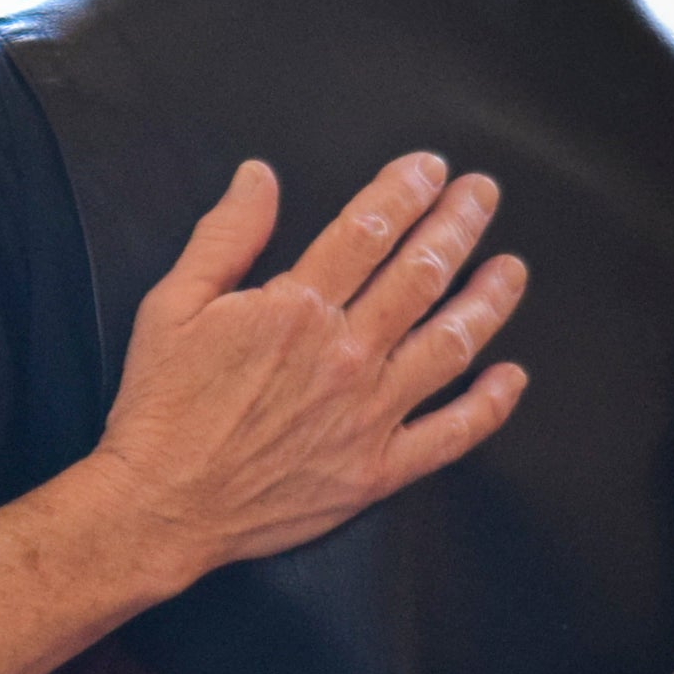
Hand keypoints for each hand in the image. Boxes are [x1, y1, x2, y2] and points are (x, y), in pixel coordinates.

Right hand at [84, 154, 531, 578]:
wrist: (162, 505)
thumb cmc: (162, 405)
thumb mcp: (172, 304)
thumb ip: (225, 236)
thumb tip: (260, 176)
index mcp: (296, 308)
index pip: (369, 231)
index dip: (405, 191)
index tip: (431, 168)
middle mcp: (344, 355)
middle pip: (421, 275)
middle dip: (458, 225)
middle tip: (482, 194)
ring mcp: (367, 414)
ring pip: (449, 344)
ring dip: (488, 300)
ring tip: (511, 268)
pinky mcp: (376, 469)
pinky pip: (450, 436)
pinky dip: (489, 406)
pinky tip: (511, 376)